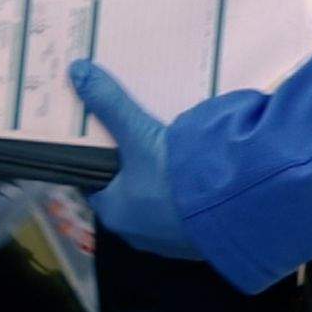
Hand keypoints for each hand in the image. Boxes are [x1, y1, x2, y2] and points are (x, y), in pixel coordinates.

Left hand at [69, 61, 203, 258]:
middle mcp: (136, 232)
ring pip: (157, 204)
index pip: (94, 183)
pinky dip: (186, 196)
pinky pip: (185, 214)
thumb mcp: (138, 136)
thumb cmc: (174, 179)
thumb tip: (78, 71)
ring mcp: (169, 239)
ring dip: (161, 183)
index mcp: (113, 212)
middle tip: (138, 139)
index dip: (96, 160)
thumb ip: (109, 104)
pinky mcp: (197, 240)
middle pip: (126, 192)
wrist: (233, 210)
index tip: (102, 139)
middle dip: (132, 168)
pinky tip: (194, 174)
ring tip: (167, 151)